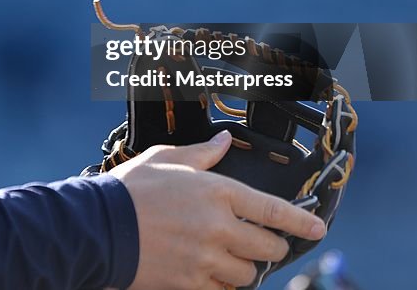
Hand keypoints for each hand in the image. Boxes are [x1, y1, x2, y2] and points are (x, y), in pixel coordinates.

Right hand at [110, 131, 326, 289]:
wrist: (98, 226)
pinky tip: (210, 271)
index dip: (301, 221)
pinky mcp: (191, 282)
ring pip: (247, 274)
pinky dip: (221, 284)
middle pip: (267, 248)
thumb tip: (223, 142)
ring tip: (229, 257)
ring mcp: (206, 258)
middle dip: (269, 247)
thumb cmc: (130, 189)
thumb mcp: (165, 159)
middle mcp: (218, 226)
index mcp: (217, 191)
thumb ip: (202, 154)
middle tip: (261, 243)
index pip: (273, 210)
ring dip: (244, 268)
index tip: (318, 228)